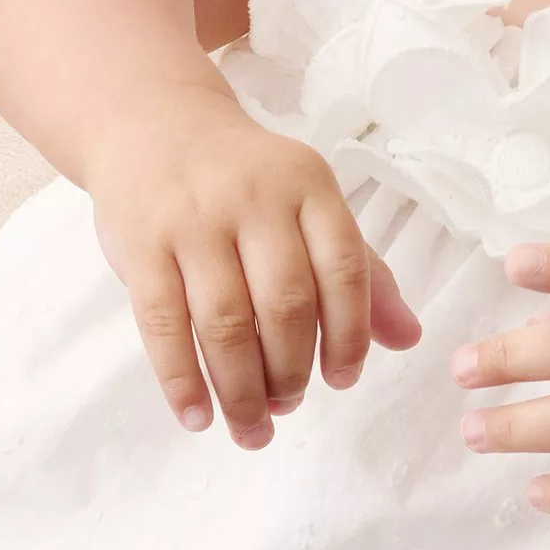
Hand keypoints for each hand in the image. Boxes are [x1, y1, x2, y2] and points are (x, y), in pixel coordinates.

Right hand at [88, 94, 420, 445]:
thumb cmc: (243, 180)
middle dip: (292, 372)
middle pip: (285, 304)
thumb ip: (360, 270)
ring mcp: (191, 221)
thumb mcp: (309, 205)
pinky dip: (182, 381)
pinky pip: (163, 325)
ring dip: (241, 390)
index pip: (344, 270)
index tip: (342, 380)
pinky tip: (197, 416)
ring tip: (252, 425)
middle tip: (289, 406)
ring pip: (225, 322)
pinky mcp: (140, 244)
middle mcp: (252, 198)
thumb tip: (409, 338)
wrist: (151, 124)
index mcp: (307, 186)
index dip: (350, 336)